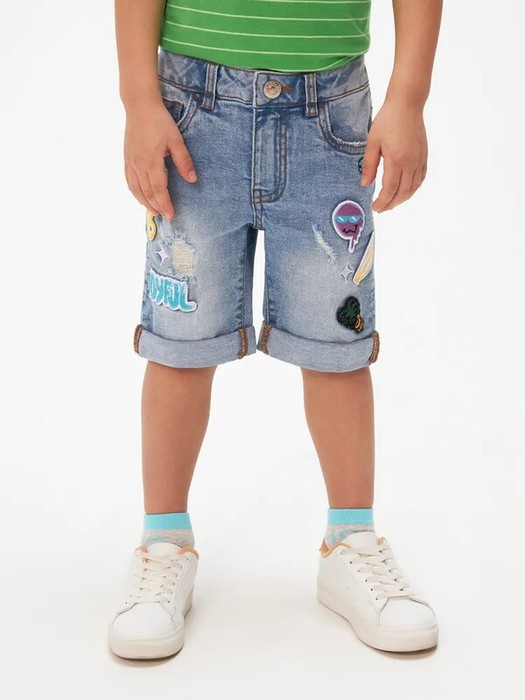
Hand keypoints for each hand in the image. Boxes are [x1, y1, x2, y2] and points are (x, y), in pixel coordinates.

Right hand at [123, 100, 196, 218]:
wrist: (140, 106)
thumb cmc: (159, 121)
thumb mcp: (176, 140)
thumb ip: (183, 161)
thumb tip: (192, 179)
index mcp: (151, 161)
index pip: (158, 190)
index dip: (165, 204)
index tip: (171, 215)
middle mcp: (138, 164)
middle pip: (147, 193)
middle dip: (156, 206)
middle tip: (165, 216)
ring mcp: (130, 161)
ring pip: (136, 189)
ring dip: (144, 202)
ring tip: (153, 211)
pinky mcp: (127, 158)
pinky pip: (129, 180)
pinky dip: (135, 192)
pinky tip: (140, 196)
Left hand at [360, 99, 427, 212]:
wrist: (407, 105)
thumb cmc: (387, 121)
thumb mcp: (372, 142)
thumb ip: (369, 165)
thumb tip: (365, 184)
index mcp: (396, 160)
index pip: (390, 190)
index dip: (382, 202)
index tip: (375, 207)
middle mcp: (410, 163)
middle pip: (402, 193)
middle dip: (391, 204)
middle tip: (381, 208)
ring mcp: (419, 160)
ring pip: (413, 188)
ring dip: (402, 199)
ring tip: (391, 203)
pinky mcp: (424, 156)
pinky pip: (420, 179)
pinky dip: (413, 189)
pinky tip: (405, 191)